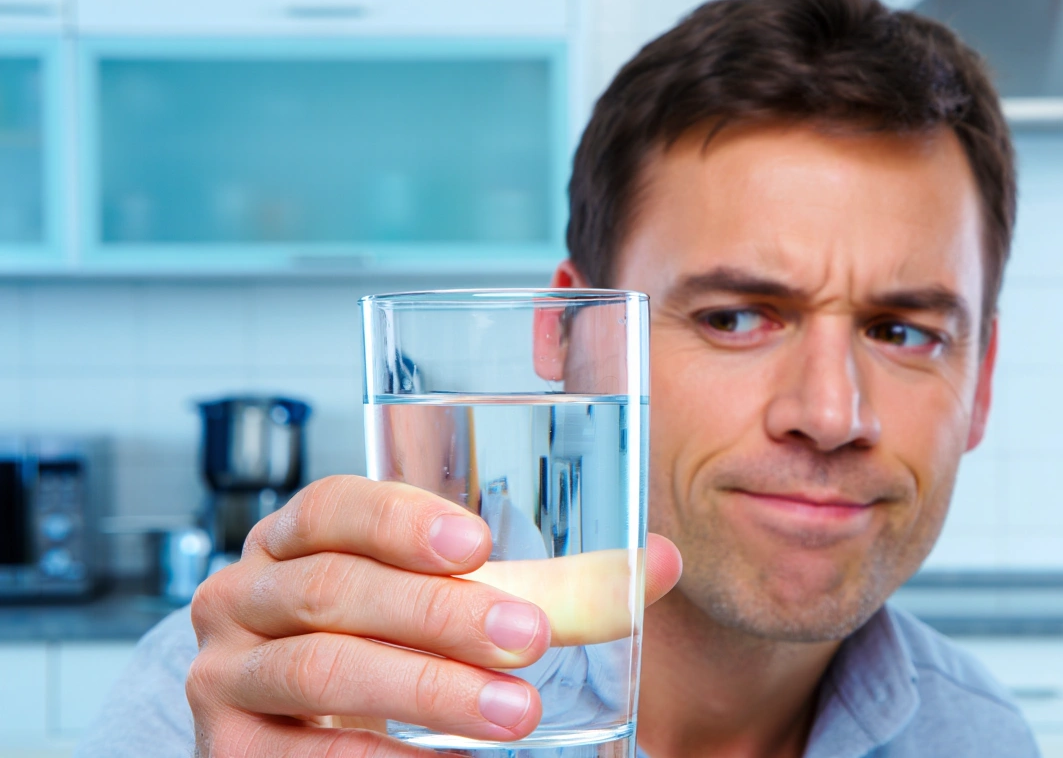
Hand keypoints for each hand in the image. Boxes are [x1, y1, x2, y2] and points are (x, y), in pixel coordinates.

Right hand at [187, 475, 682, 756]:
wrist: (307, 738)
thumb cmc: (394, 647)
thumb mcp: (460, 607)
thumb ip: (552, 587)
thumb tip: (658, 563)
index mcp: (298, 539)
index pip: (333, 504)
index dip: (400, 518)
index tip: (477, 544)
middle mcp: (247, 594)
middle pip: (338, 588)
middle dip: (442, 614)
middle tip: (530, 638)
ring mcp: (228, 672)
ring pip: (324, 667)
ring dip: (427, 689)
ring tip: (515, 712)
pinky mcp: (229, 749)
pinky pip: (307, 753)